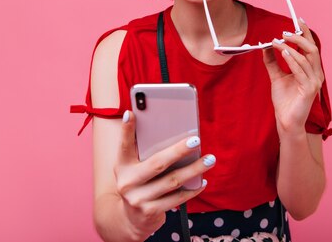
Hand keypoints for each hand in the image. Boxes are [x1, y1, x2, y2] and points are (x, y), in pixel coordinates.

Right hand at [114, 110, 214, 238]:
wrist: (131, 220)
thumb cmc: (139, 183)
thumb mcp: (133, 167)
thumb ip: (144, 151)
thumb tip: (167, 130)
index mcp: (121, 166)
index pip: (124, 145)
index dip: (126, 129)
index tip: (131, 113)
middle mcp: (126, 182)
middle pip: (157, 163)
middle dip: (178, 151)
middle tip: (196, 140)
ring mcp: (138, 199)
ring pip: (172, 181)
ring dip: (194, 169)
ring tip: (209, 159)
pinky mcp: (150, 212)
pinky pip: (177, 199)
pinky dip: (192, 190)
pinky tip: (203, 181)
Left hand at [262, 19, 323, 136]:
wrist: (285, 121)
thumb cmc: (284, 100)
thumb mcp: (276, 76)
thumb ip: (272, 62)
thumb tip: (266, 46)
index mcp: (311, 69)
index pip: (310, 47)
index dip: (306, 33)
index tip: (299, 20)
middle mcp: (316, 74)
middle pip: (312, 49)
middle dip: (299, 38)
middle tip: (284, 32)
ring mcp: (314, 82)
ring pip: (307, 58)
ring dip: (292, 48)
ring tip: (278, 42)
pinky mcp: (309, 90)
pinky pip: (301, 71)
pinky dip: (292, 60)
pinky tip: (283, 53)